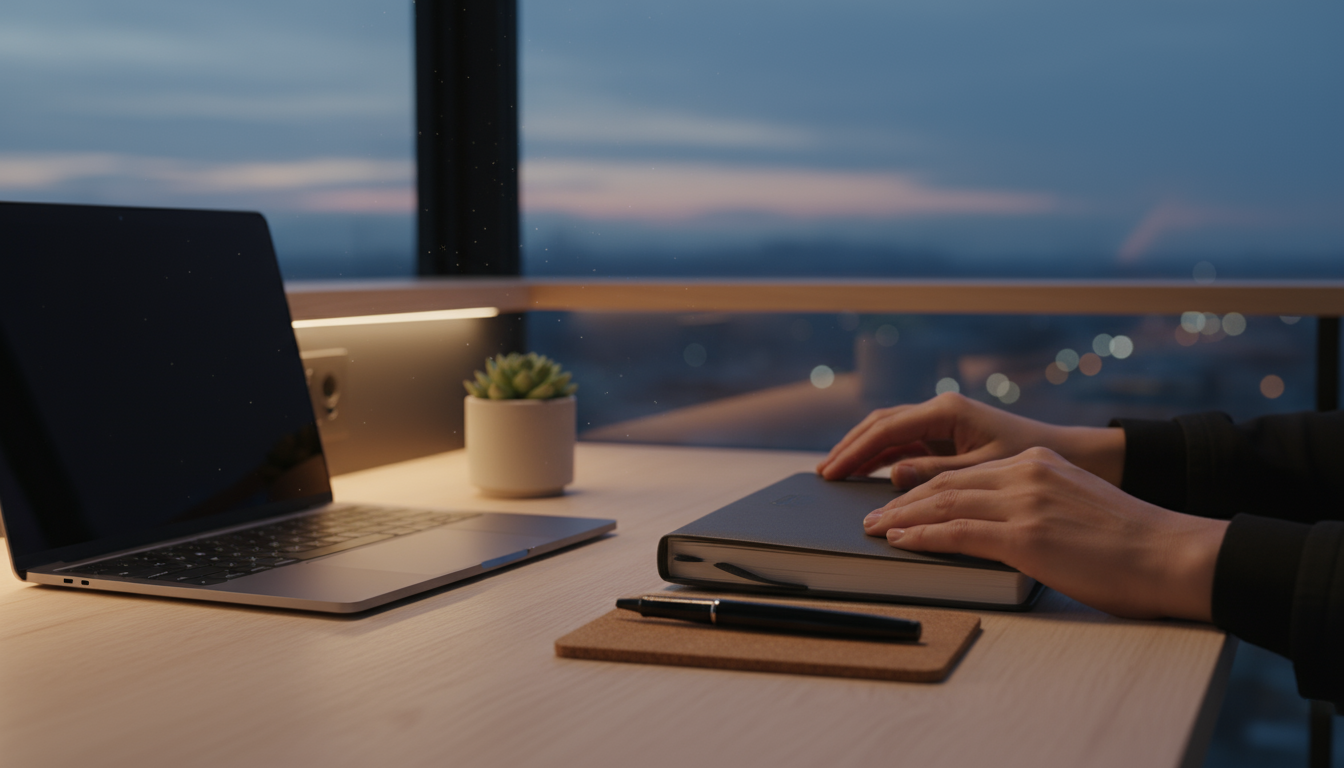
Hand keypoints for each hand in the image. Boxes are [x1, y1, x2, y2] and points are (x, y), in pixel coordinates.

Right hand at [817, 392, 1124, 488]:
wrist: (1080, 456)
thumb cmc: (1038, 460)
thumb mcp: (985, 471)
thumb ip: (937, 473)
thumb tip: (892, 476)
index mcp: (948, 411)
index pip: (885, 429)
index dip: (853, 452)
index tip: (830, 473)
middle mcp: (944, 411)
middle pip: (881, 425)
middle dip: (850, 448)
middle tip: (824, 474)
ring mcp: (947, 422)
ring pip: (892, 433)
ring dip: (864, 452)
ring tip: (838, 475)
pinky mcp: (954, 437)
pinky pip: (909, 444)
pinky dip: (885, 458)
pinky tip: (871, 476)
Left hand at [861, 447, 1227, 620]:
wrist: (1172, 554)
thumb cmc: (1130, 543)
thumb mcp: (1074, 504)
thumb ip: (1034, 502)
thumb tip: (1000, 522)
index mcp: (1036, 463)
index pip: (964, 473)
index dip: (923, 484)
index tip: (897, 497)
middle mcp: (1025, 474)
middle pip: (944, 483)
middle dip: (900, 499)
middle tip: (870, 514)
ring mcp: (1023, 503)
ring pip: (942, 504)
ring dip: (899, 518)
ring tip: (873, 529)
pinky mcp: (1024, 536)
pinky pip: (956, 532)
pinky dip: (920, 536)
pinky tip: (899, 542)